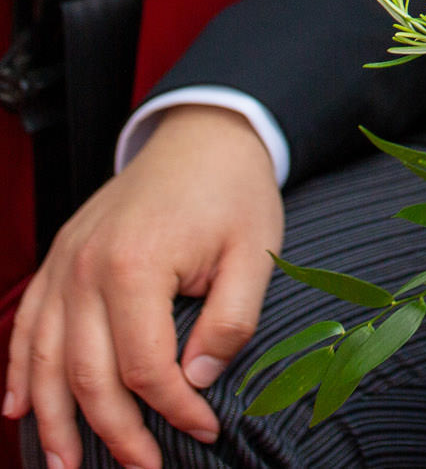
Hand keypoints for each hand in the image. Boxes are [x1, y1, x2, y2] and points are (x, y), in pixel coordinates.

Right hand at [4, 105, 282, 468]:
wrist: (203, 137)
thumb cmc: (231, 192)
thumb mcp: (254, 252)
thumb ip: (231, 320)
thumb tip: (198, 379)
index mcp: (136, 267)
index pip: (146, 366)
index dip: (174, 409)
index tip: (204, 429)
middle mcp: (86, 270)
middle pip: (87, 375)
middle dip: (113, 433)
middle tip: (143, 468)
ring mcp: (63, 266)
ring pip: (44, 361)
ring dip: (52, 420)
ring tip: (64, 465)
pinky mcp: (56, 262)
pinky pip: (25, 327)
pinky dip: (18, 372)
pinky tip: (17, 409)